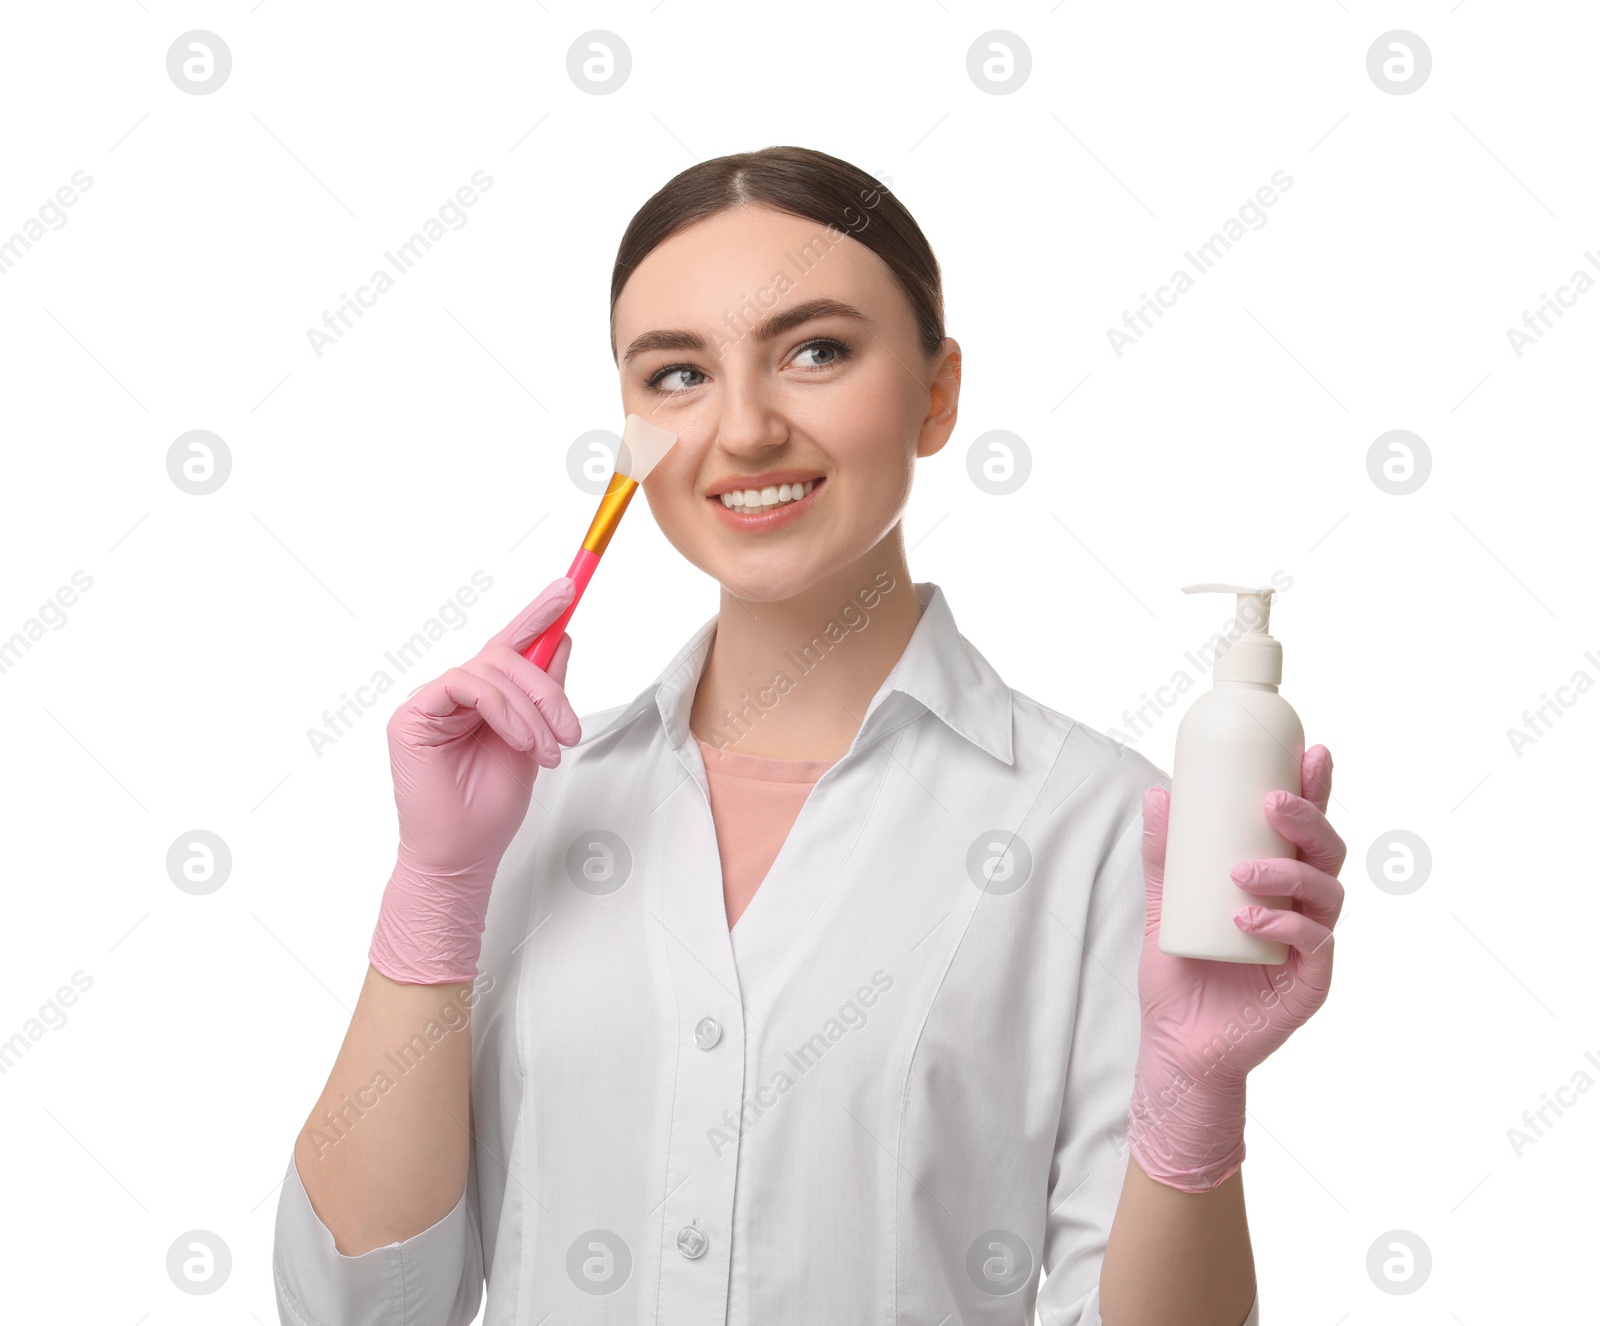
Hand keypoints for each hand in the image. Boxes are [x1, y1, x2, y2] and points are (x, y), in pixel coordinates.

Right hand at [368, 578, 582, 984]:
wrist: (464, 855)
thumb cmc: (492, 807)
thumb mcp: (536, 741)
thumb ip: (544, 692)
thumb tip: (562, 638)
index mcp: (483, 697)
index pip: (509, 643)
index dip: (537, 612)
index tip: (569, 586)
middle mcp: (454, 692)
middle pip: (506, 653)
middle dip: (547, 687)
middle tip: (570, 731)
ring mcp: (430, 702)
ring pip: (491, 668)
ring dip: (532, 709)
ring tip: (547, 750)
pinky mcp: (413, 715)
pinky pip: (465, 685)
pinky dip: (502, 710)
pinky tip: (520, 742)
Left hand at [1125, 745, 1345, 1191]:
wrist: (1178, 1044)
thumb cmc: (1180, 974)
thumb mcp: (1166, 905)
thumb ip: (1164, 856)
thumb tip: (1157, 795)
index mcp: (1278, 881)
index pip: (1303, 828)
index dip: (1314, 790)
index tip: (1311, 752)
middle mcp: (1303, 906)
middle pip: (1326, 851)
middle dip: (1308, 819)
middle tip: (1272, 801)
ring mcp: (1311, 943)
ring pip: (1325, 892)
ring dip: (1288, 872)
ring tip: (1241, 873)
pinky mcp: (1310, 981)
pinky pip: (1314, 942)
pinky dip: (1285, 923)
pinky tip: (1251, 919)